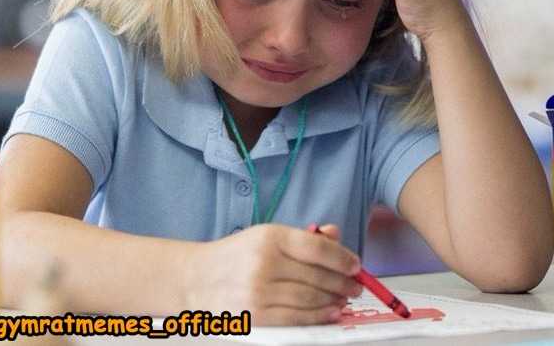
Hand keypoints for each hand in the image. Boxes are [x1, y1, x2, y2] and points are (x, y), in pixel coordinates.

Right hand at [188, 224, 361, 325]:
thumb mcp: (267, 236)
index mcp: (270, 237)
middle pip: (317, 276)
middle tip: (356, 286)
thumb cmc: (237, 255)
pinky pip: (296, 319)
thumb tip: (335, 234)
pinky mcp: (257, 316)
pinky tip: (331, 313)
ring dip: (334, 300)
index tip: (356, 265)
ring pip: (310, 299)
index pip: (317, 247)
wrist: (197, 279)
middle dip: (343, 282)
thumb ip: (303, 237)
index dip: (342, 258)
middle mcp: (265, 262)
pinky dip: (319, 317)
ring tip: (345, 299)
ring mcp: (260, 292)